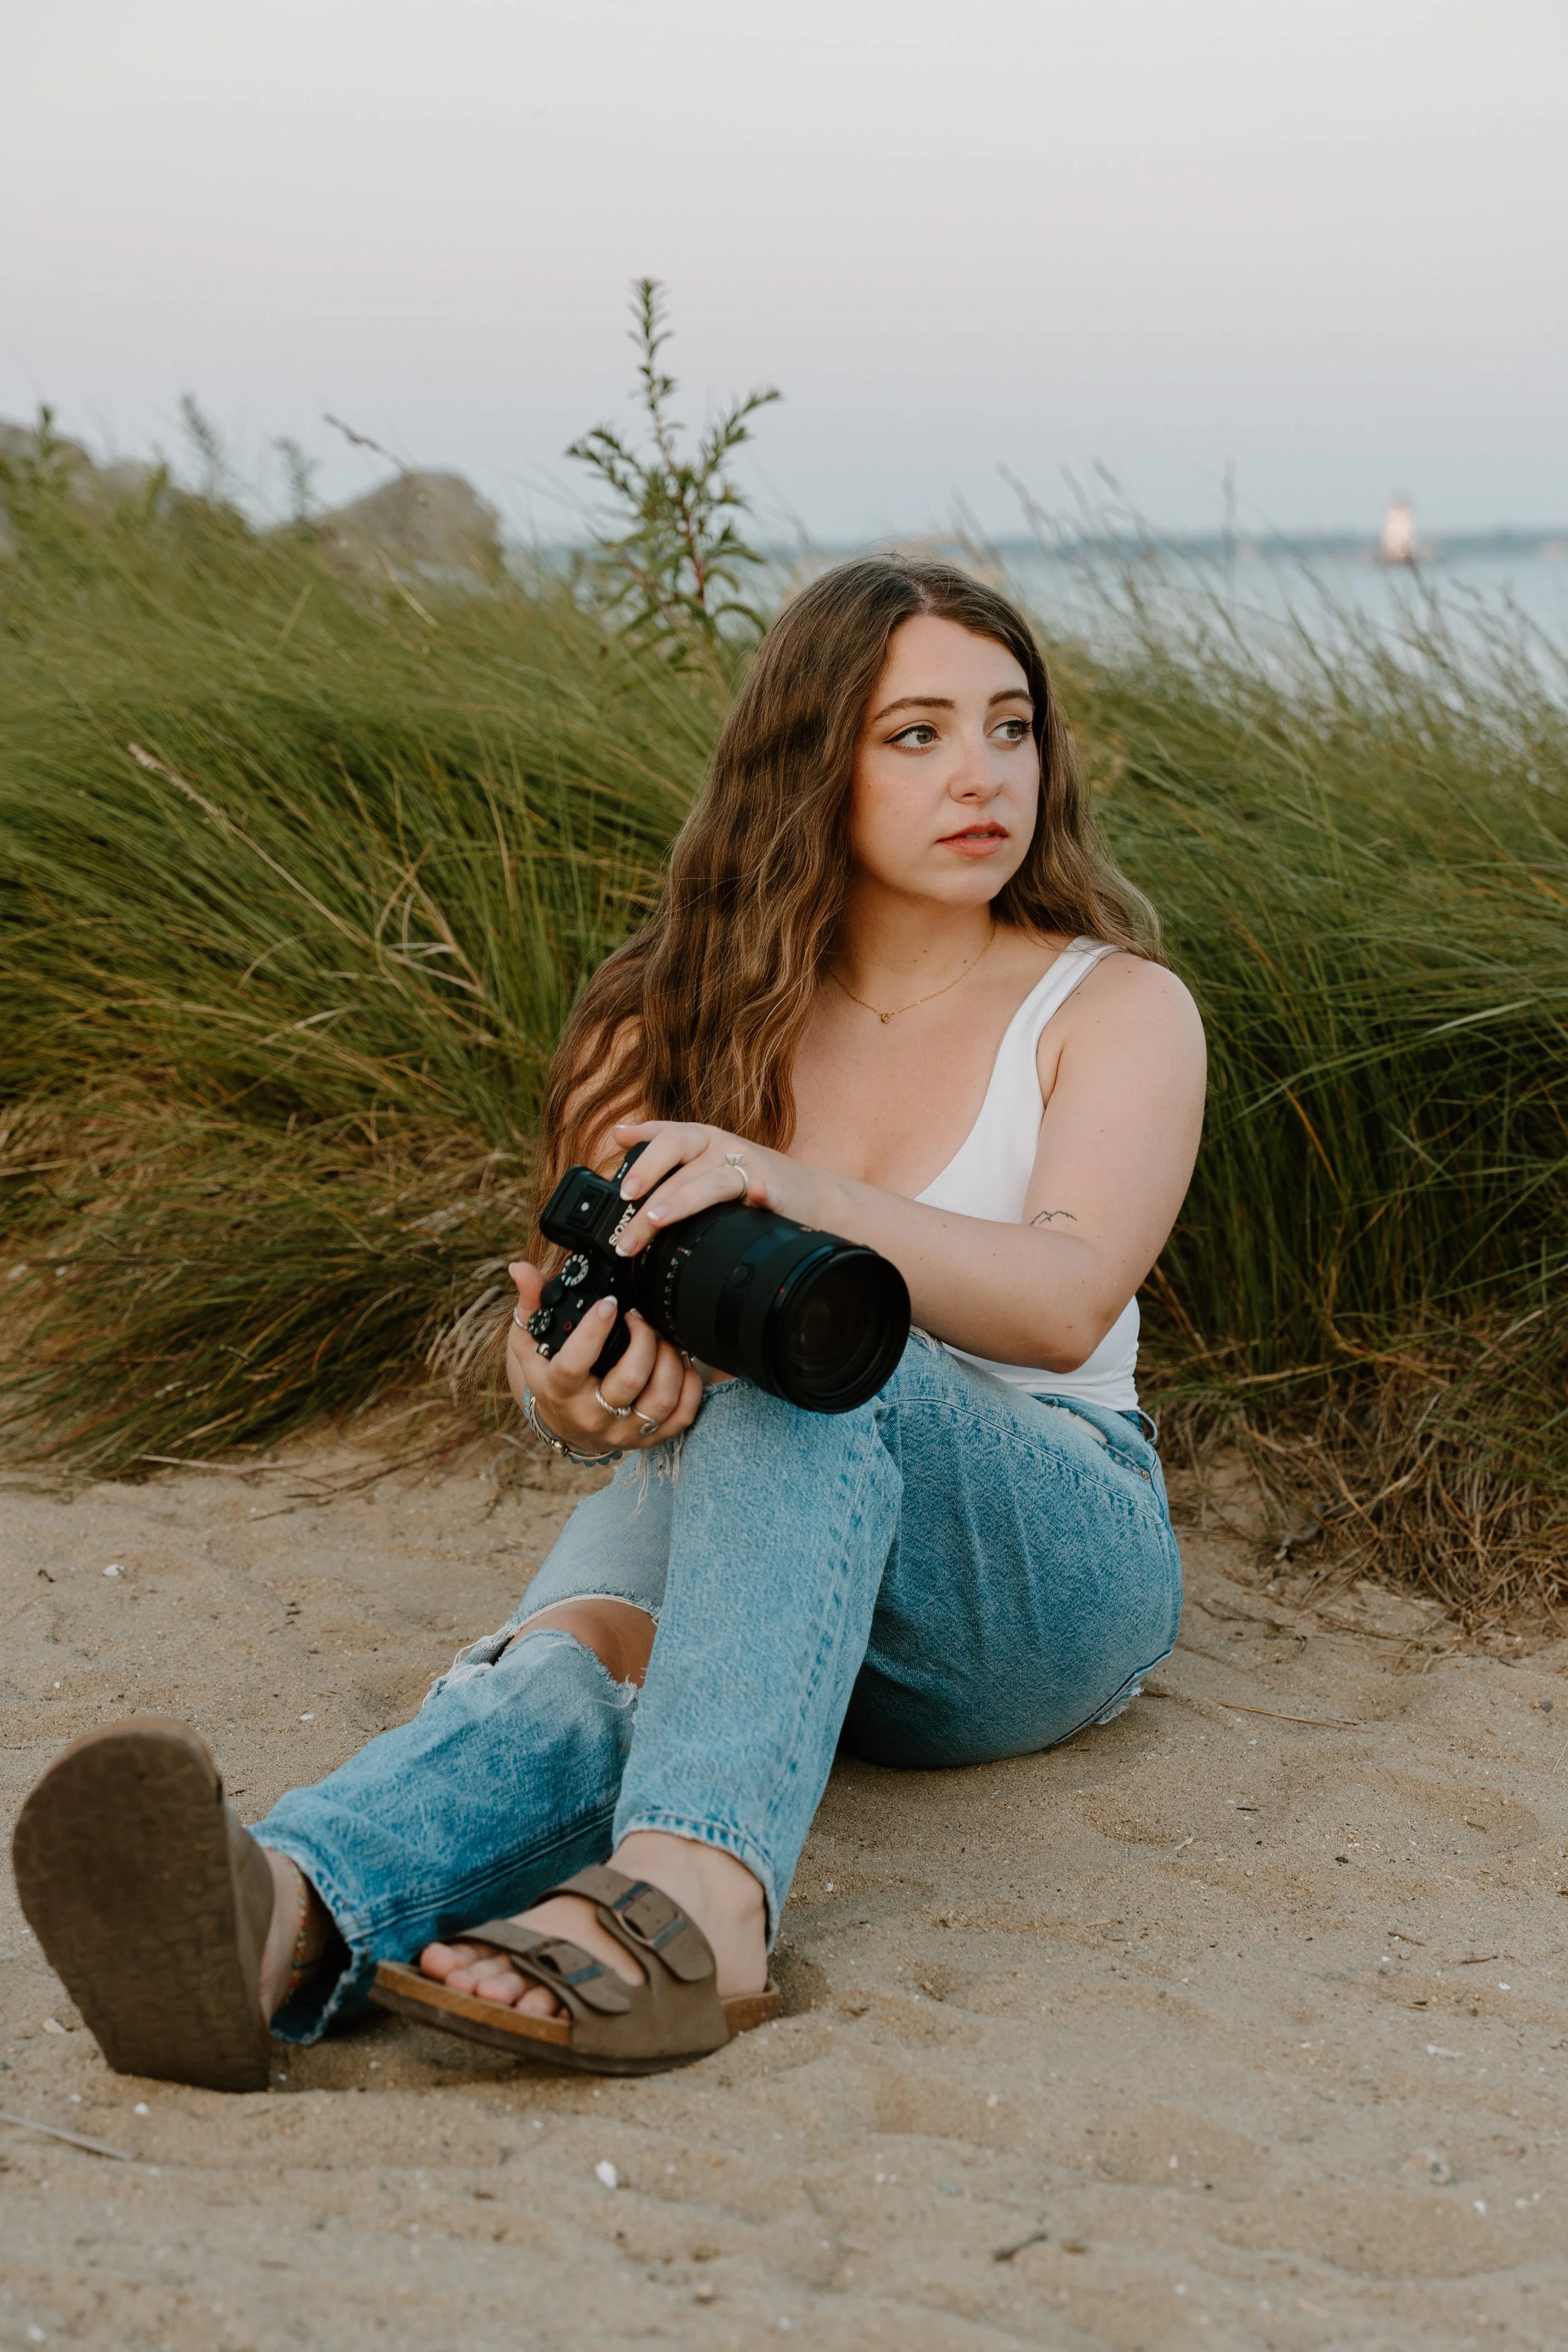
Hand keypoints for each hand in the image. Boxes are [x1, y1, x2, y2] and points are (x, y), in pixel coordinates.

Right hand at [506, 1263, 703, 1454]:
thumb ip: (531, 1303)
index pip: (574, 1365)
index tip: (609, 1303)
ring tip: (662, 1337)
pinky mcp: (649, 1439)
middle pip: (629, 1379)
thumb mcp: (530, 1342)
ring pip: (661, 1398)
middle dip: (644, 1338)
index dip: (594, 1332)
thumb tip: (521, 1268)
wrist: (564, 1425)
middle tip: (640, 1317)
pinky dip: (690, 1385)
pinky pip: (682, 1415)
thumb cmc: (549, 1376)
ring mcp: (623, 1431)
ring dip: (671, 1359)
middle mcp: (591, 1415)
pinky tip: (680, 1362)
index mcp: (558, 1390)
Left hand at [606, 1119, 819, 1257]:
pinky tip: (757, 1197)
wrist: (809, 1193)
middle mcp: (723, 1147)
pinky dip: (761, 1194)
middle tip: (626, 1223)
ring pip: (712, 1180)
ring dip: (682, 1199)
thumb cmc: (749, 1177)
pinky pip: (767, 1192)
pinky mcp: (777, 1191)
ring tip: (656, 1220)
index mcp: (702, 1139)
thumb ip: (662, 1147)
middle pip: (680, 1157)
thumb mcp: (704, 1156)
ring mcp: (751, 1168)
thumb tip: (618, 1133)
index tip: (621, 1187)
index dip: (642, 1158)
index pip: (665, 1136)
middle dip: (648, 1189)